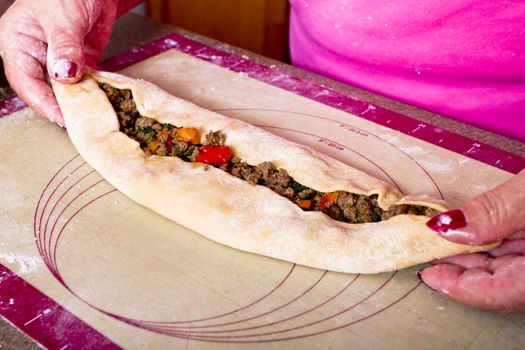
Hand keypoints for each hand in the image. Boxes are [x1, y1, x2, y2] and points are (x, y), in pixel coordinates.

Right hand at [0, 0, 140, 124]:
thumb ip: (64, 46)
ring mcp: (58, 60)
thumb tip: (63, 75)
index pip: (25, 80)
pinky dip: (93, 91)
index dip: (43, 102)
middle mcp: (35, 55)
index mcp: (17, 43)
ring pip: (65, 90)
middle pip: (44, 90)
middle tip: (80, 122)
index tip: (61, 117)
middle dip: (61, 107)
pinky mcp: (79, 62)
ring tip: (92, 116)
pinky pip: (84, 82)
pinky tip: (102, 101)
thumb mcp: (63, 17)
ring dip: (79, 102)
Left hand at [421, 169, 524, 311]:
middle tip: (425, 251)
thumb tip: (446, 227)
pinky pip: (518, 253)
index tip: (426, 274)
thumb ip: (494, 212)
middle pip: (498, 283)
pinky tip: (472, 232)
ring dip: (473, 254)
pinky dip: (494, 243)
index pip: (496, 293)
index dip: (456, 286)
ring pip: (507, 268)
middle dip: (458, 267)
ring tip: (440, 240)